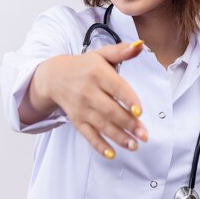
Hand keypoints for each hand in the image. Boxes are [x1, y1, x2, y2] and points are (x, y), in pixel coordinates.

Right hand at [30, 40, 147, 159]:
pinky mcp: (77, 120)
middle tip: (144, 135)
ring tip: (134, 145)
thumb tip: (140, 45)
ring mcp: (82, 108)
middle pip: (110, 110)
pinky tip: (111, 154)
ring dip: (118, 137)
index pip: (116, 88)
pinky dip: (99, 145)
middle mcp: (88, 91)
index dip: (128, 100)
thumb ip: (122, 51)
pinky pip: (88, 135)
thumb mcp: (102, 55)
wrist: (54, 76)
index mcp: (97, 73)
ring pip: (101, 125)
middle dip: (128, 124)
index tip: (140, 111)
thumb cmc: (84, 65)